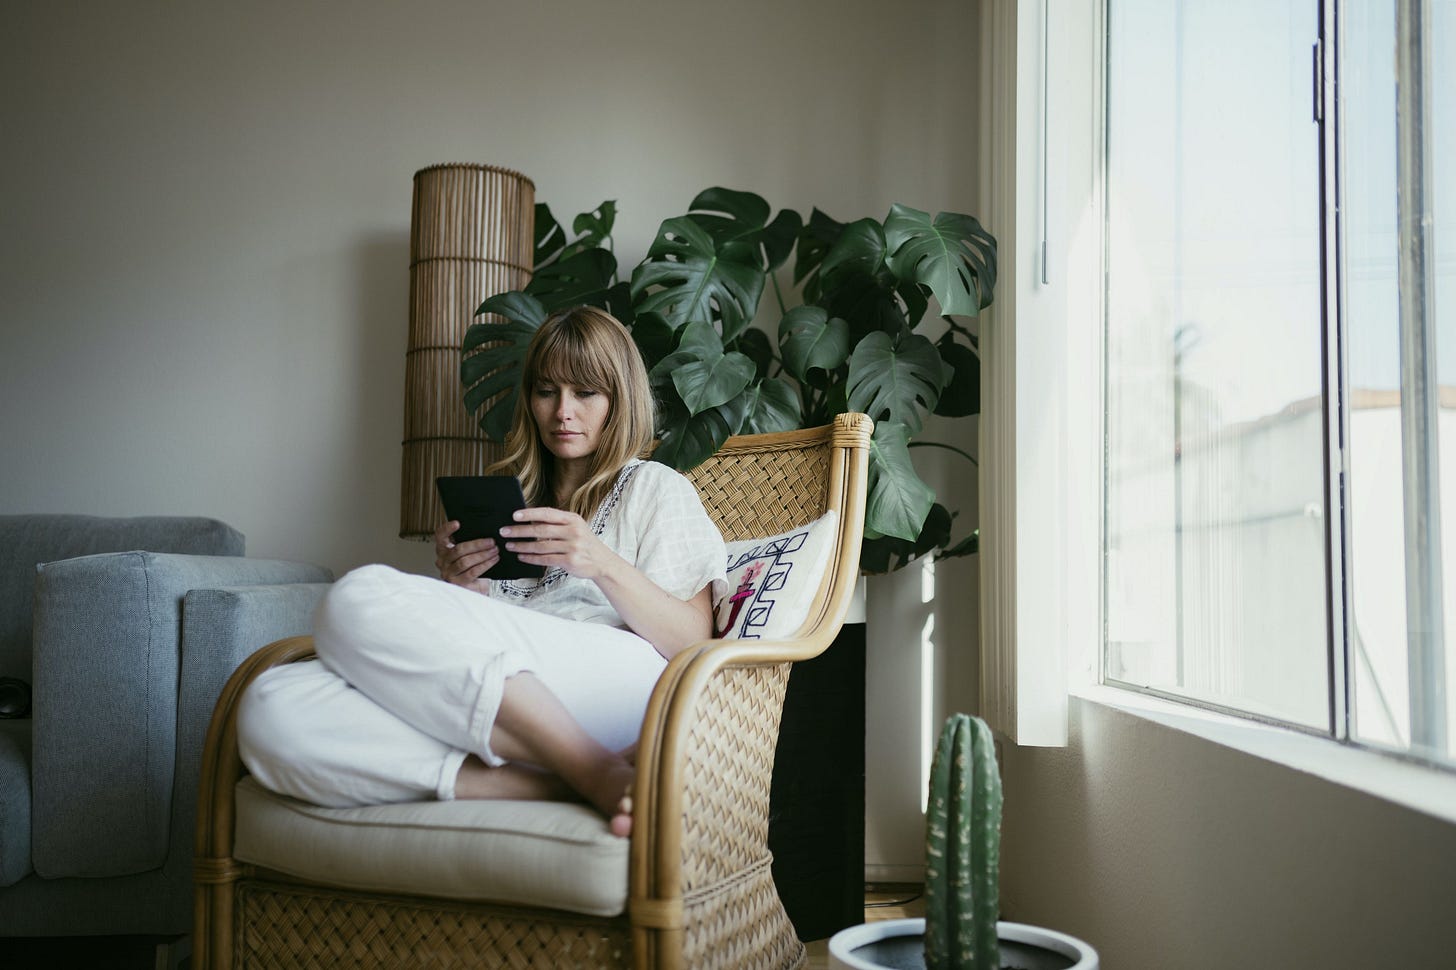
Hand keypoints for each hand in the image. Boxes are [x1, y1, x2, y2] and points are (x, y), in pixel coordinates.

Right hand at [433, 520, 498, 591]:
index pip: (440, 536)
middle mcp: (443, 561)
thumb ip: (468, 542)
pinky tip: (493, 560)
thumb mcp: (467, 552)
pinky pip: (472, 572)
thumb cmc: (470, 566)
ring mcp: (449, 573)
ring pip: (465, 561)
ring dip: (483, 555)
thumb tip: (482, 530)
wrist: (474, 587)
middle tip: (491, 541)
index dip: (447, 529)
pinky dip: (484, 565)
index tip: (457, 523)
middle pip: (458, 550)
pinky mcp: (458, 583)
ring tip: (494, 550)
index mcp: (443, 549)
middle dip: (477, 544)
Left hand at [499, 507, 615, 578]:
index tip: (514, 515)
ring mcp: (572, 546)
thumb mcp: (575, 528)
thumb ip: (556, 525)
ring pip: (541, 546)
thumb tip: (530, 522)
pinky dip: (531, 558)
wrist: (603, 562)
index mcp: (573, 519)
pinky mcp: (570, 561)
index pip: (548, 513)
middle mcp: (573, 531)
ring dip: (522, 546)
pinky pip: (545, 559)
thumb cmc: (585, 543)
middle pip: (541, 530)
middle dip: (519, 531)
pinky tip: (522, 557)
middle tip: (504, 532)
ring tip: (510, 546)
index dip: (530, 514)